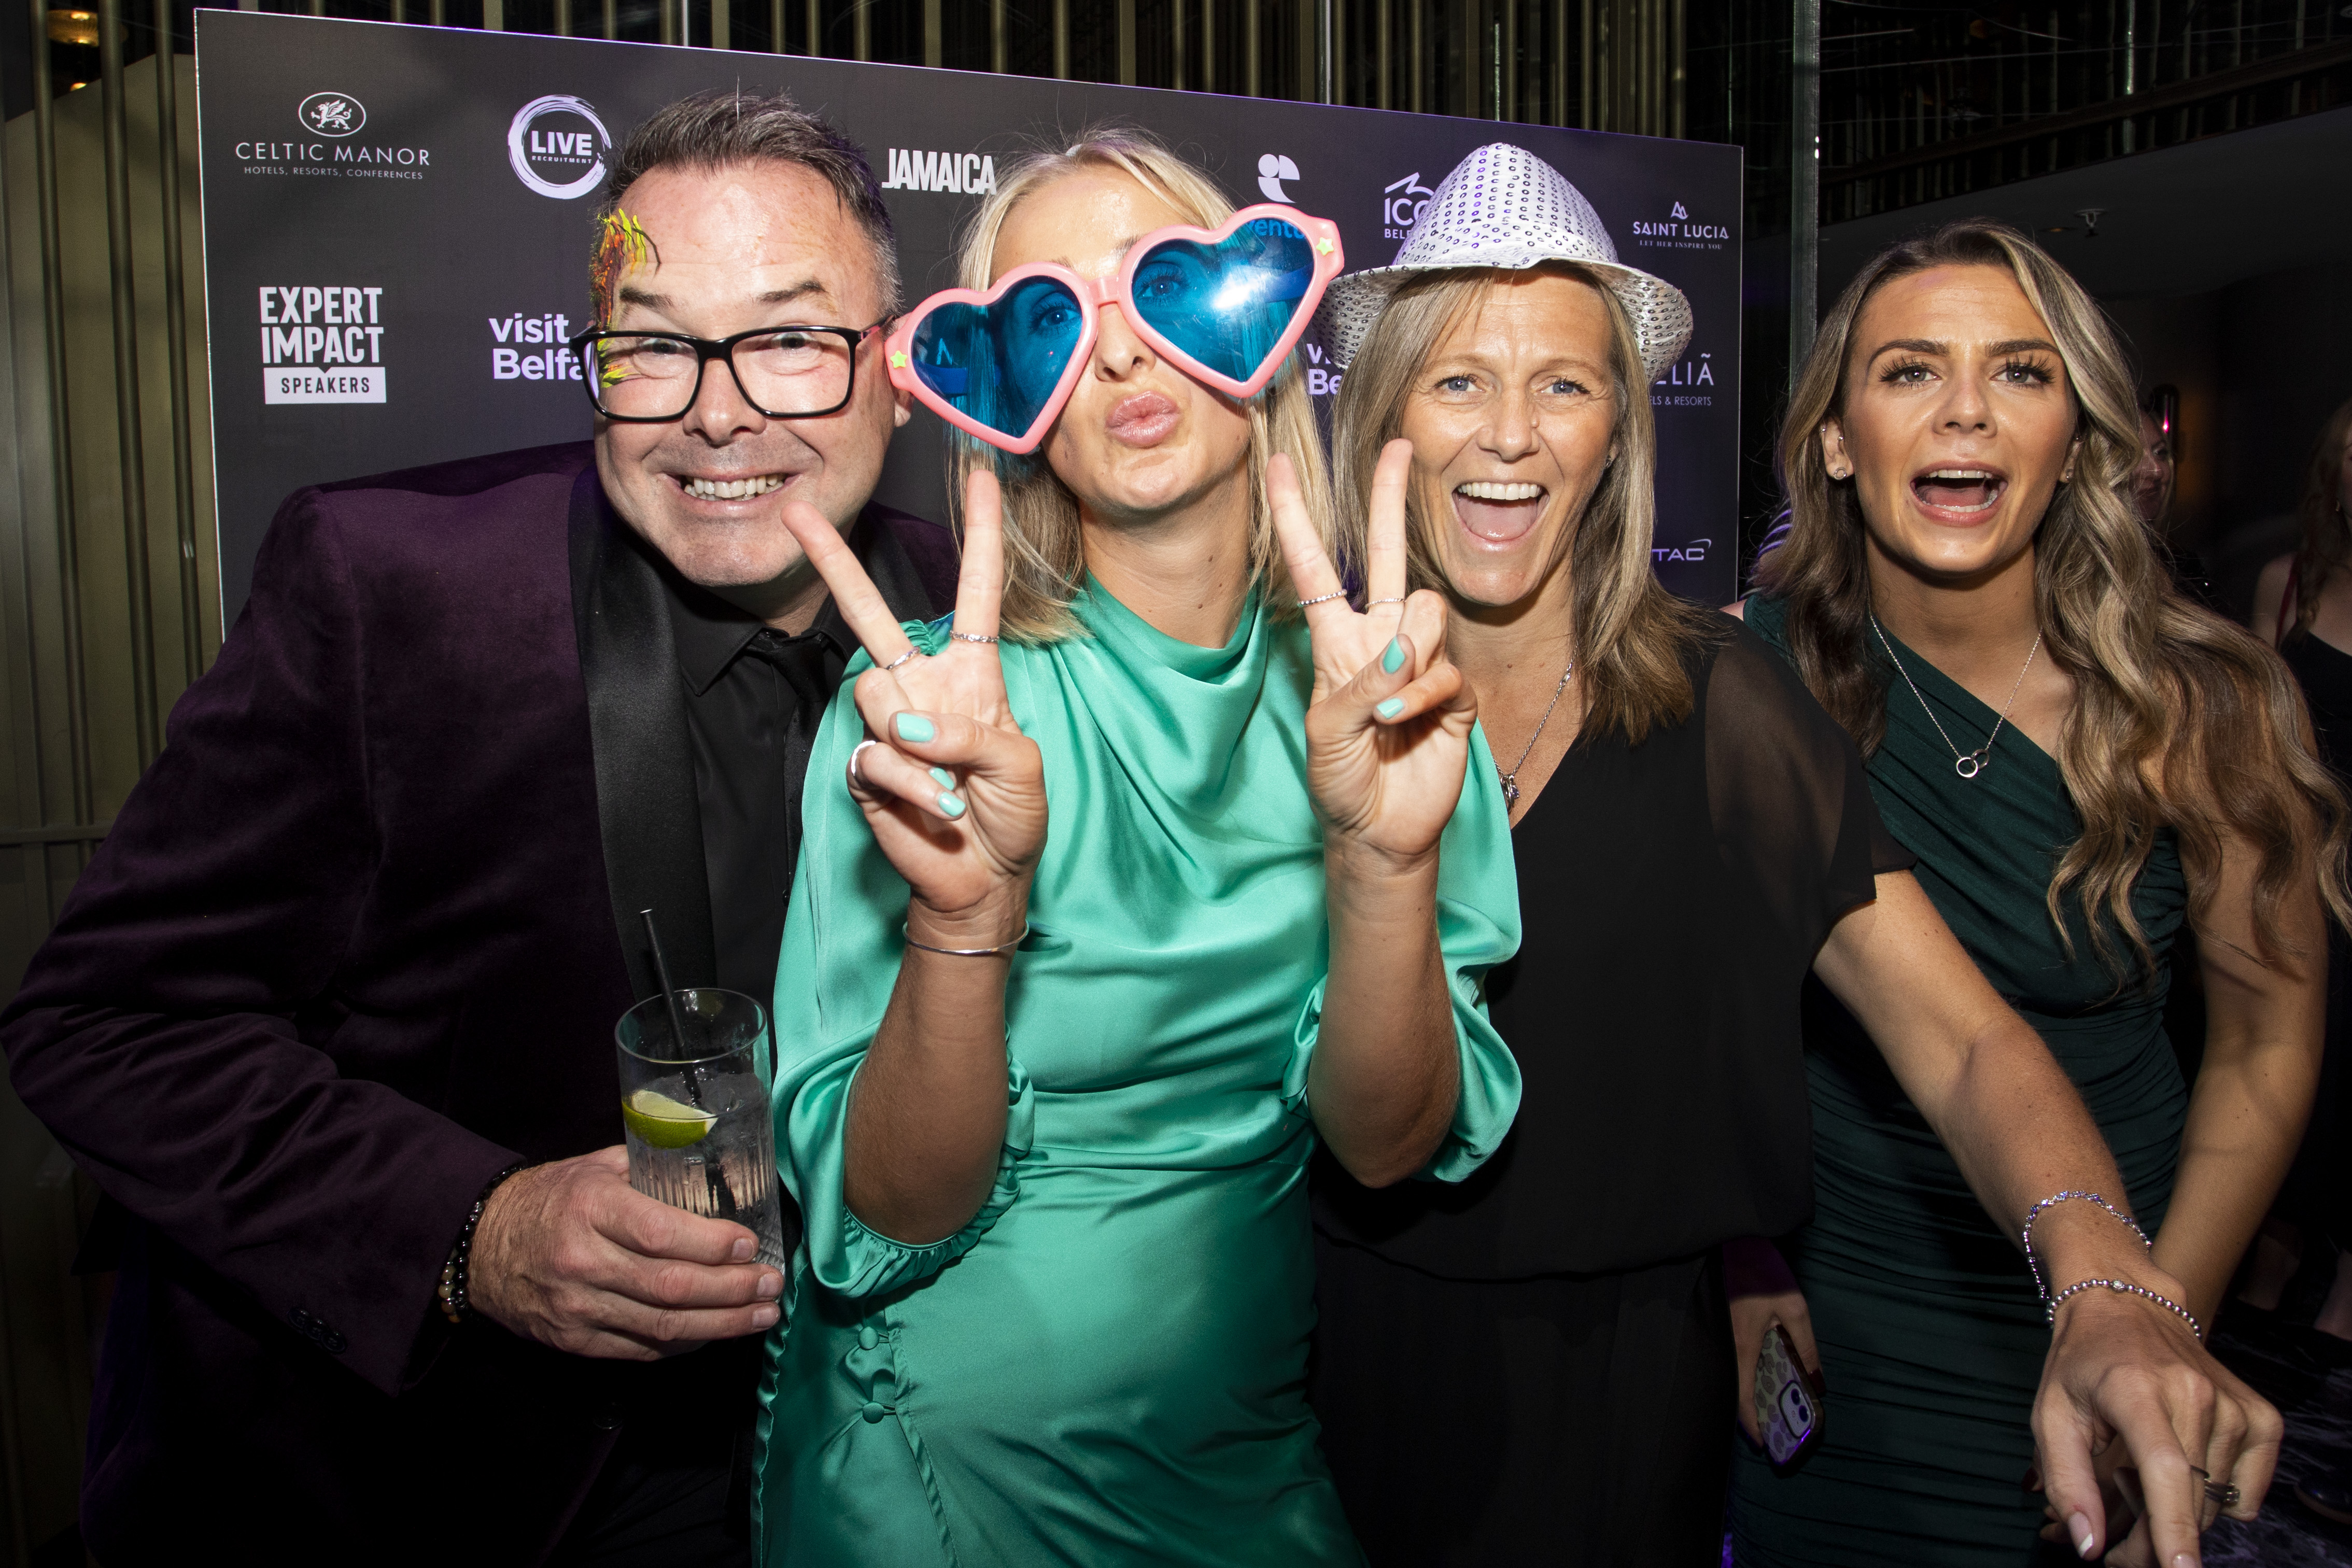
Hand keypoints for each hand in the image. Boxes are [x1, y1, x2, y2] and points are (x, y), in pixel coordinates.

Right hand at [467, 1148, 782, 1359]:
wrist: (480, 1246)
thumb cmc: (551, 1198)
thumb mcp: (595, 1167)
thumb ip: (652, 1167)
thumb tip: (721, 1162)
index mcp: (589, 1207)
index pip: (659, 1233)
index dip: (711, 1244)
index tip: (751, 1244)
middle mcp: (583, 1261)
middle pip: (670, 1287)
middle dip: (732, 1290)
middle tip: (773, 1284)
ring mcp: (578, 1307)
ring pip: (662, 1326)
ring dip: (722, 1324)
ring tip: (763, 1314)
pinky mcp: (576, 1341)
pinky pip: (642, 1349)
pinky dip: (685, 1343)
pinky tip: (718, 1331)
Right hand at [781, 470, 1045, 938]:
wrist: (983, 882)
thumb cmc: (1014, 817)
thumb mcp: (1019, 766)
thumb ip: (972, 733)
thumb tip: (907, 721)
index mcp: (973, 674)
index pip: (975, 592)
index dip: (982, 536)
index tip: (980, 476)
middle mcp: (923, 687)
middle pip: (872, 613)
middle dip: (835, 564)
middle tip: (798, 514)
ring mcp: (890, 725)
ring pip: (874, 694)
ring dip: (917, 745)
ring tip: (953, 787)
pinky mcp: (866, 766)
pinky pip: (876, 756)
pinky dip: (914, 787)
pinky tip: (938, 811)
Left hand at [1267, 439, 1476, 864]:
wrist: (1378, 831)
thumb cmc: (1340, 780)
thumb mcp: (1328, 731)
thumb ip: (1361, 684)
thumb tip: (1404, 645)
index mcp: (1336, 643)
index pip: (1315, 568)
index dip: (1295, 518)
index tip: (1277, 467)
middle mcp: (1379, 641)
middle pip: (1385, 556)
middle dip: (1389, 500)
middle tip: (1398, 447)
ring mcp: (1419, 663)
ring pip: (1425, 613)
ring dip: (1408, 657)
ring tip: (1387, 710)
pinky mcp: (1454, 693)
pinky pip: (1446, 670)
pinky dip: (1423, 696)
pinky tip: (1405, 726)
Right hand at [1724, 1236, 1819, 1444]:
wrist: (1735, 1242)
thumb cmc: (1763, 1274)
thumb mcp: (1796, 1308)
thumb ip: (1806, 1346)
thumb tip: (1816, 1381)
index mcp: (1743, 1346)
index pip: (1743, 1396)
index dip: (1751, 1424)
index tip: (1763, 1444)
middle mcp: (1728, 1346)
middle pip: (1736, 1390)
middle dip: (1752, 1415)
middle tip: (1771, 1431)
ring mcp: (1722, 1337)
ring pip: (1734, 1377)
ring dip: (1749, 1396)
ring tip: (1770, 1409)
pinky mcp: (1724, 1327)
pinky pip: (1734, 1361)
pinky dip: (1746, 1376)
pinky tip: (1762, 1377)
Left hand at [2033, 1276, 2277, 1563]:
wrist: (2126, 1305)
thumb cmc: (2081, 1363)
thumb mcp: (2051, 1416)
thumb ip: (2066, 1483)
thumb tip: (2087, 1546)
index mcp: (2137, 1389)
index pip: (2165, 1468)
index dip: (2171, 1526)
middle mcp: (2194, 1393)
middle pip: (2189, 1498)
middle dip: (2153, 1539)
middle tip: (2116, 1545)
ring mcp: (2233, 1403)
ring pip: (2215, 1500)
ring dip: (2177, 1515)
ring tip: (2137, 1480)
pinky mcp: (2259, 1414)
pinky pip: (2248, 1489)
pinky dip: (2218, 1499)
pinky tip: (2183, 1475)